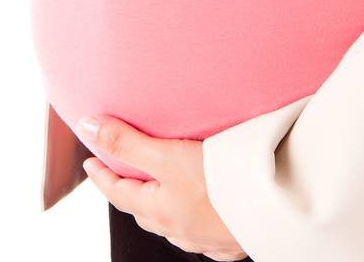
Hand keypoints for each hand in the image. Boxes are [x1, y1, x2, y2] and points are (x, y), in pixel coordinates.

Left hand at [79, 115, 248, 259]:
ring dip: (163, 205)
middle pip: (145, 210)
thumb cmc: (223, 183)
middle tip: (124, 171)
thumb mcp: (168, 157)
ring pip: (174, 221)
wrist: (276, 207)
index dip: (103, 175)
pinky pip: (204, 229)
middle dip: (131, 191)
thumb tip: (87, 126)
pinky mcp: (232, 236)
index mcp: (161, 211)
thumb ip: (127, 142)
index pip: (120, 193)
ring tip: (164, 186)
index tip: (92, 161)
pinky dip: (195, 216)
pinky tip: (203, 207)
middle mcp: (179, 229)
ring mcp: (206, 237)